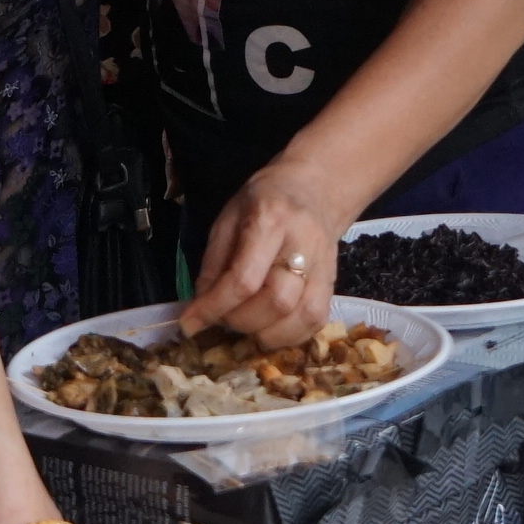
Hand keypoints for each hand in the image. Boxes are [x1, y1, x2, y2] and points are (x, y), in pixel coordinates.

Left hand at [182, 162, 348, 343]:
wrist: (315, 187)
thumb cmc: (265, 199)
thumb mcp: (228, 218)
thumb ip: (214, 262)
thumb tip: (201, 305)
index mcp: (270, 220)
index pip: (244, 278)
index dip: (213, 307)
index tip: (189, 324)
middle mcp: (303, 244)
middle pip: (277, 301)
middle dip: (241, 321)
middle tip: (223, 318)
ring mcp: (324, 265)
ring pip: (302, 316)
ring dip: (267, 335)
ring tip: (246, 326)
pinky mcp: (334, 282)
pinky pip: (316, 321)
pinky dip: (291, 336)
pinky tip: (270, 330)